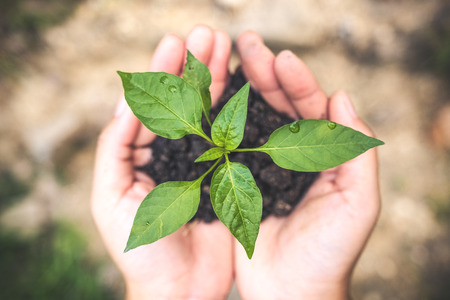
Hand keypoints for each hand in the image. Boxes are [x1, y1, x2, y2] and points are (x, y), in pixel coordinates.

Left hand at [91, 25, 233, 299]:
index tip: (175, 43)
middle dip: (195, 65)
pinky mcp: (230, 175)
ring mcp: (204, 162)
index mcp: (142, 153)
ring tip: (228, 45)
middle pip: (185, 100)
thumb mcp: (113, 197)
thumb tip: (124, 102)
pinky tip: (247, 85)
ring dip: (218, 78)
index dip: (163, 71)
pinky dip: (240, 111)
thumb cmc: (141, 248)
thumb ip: (115, 149)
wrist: (180, 288)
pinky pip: (235, 138)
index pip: (152, 103)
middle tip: (209, 33)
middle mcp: (174, 152)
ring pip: (211, 112)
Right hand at [233, 31, 380, 298]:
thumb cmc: (329, 253)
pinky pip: (226, 145)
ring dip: (239, 88)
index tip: (280, 58)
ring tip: (225, 56)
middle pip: (278, 106)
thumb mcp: (358, 203)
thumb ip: (356, 152)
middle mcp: (291, 156)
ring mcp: (261, 166)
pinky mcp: (235, 181)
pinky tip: (207, 98)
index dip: (298, 82)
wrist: (290, 293)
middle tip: (246, 43)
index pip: (311, 109)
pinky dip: (217, 121)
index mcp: (322, 156)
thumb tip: (343, 97)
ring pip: (250, 119)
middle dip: (264, 73)